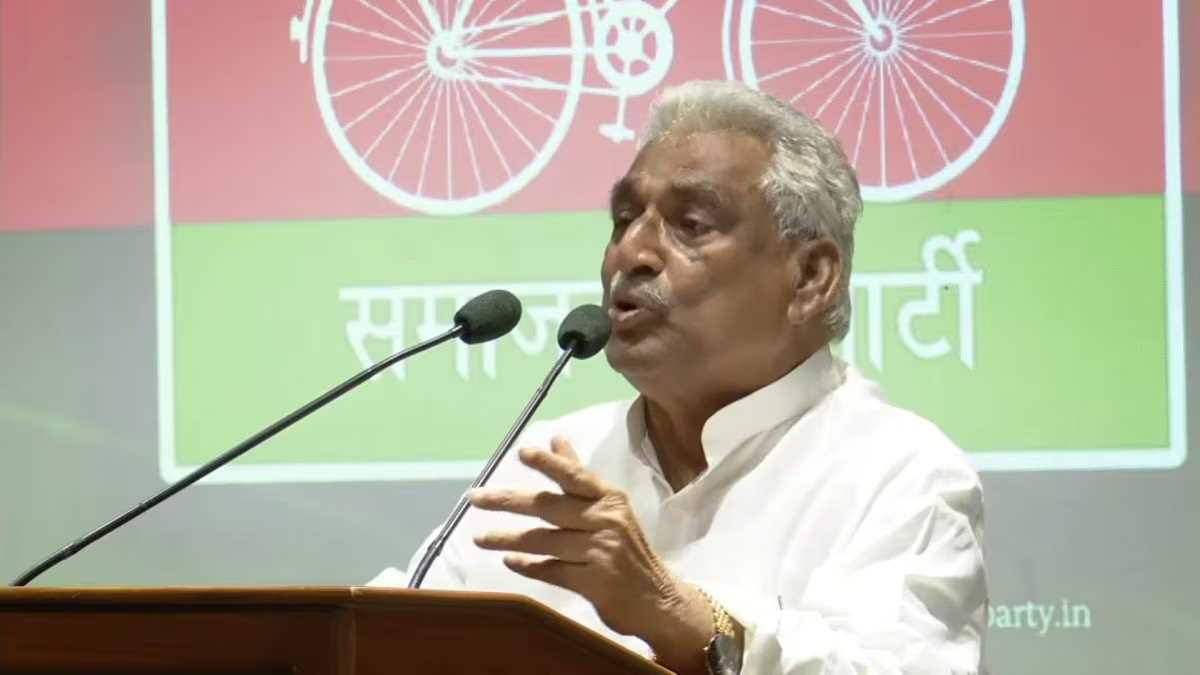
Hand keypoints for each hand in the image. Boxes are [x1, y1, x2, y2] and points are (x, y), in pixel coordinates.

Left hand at [469, 437, 713, 669]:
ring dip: (508, 539)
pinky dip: (529, 566)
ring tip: (480, 538)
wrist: (658, 599)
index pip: (575, 476)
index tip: (522, 451)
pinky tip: (510, 562)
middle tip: (475, 497)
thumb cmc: (627, 548)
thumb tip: (556, 438)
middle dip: (509, 500)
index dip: (549, 463)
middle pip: (550, 506)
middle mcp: (607, 521)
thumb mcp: (610, 507)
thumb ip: (579, 475)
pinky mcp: (594, 583)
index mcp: (610, 498)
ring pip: (545, 540)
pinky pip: (552, 570)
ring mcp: (601, 552)